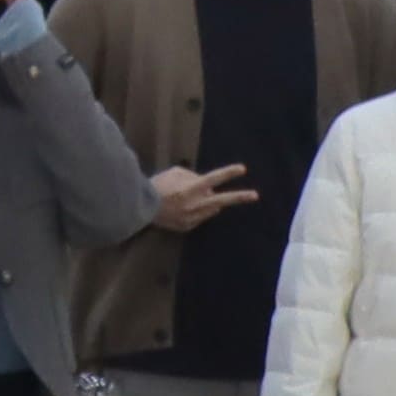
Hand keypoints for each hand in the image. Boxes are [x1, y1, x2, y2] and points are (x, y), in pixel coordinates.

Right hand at [146, 163, 260, 232]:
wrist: (140, 208)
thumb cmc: (157, 186)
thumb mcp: (174, 173)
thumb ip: (193, 176)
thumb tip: (206, 184)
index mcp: (191, 189)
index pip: (214, 178)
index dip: (229, 173)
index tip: (243, 169)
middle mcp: (195, 204)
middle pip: (222, 200)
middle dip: (239, 197)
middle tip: (255, 195)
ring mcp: (192, 217)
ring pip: (210, 208)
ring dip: (207, 201)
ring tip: (189, 197)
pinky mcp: (187, 227)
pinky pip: (199, 216)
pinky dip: (196, 210)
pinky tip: (182, 207)